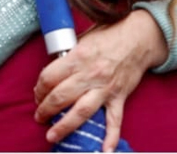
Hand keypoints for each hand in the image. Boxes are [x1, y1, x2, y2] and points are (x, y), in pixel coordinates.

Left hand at [33, 9, 167, 151]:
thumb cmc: (109, 34)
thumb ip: (69, 55)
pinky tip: (104, 150)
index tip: (37, 94)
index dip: (39, 88)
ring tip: (52, 135)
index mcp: (78, 57)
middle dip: (45, 109)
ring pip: (81, 112)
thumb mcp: (83, 39)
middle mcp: (90, 73)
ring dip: (64, 126)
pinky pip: (114, 120)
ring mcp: (105, 87)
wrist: (139, 37)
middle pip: (60, 97)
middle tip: (40, 116)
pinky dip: (110, 137)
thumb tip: (54, 70)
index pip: (49, 77)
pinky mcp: (119, 96)